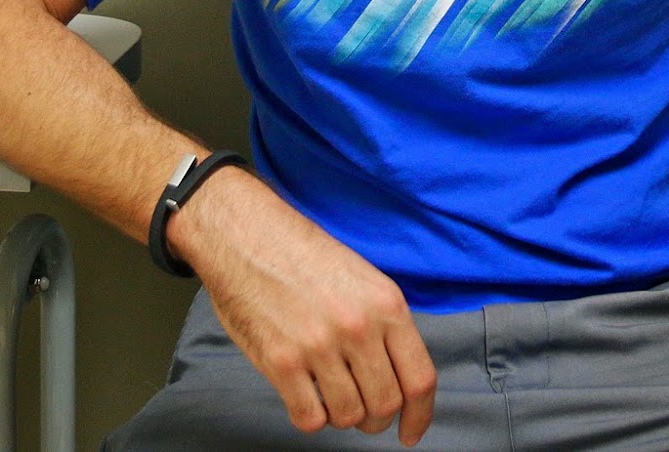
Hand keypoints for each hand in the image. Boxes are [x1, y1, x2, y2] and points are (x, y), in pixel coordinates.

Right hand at [171, 169, 436, 444]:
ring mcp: (319, 346)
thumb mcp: (365, 279)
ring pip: (348, 416)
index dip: (420, 415)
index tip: (410, 433)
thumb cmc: (305, 256)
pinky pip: (309, 418)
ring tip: (332, 397)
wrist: (248, 236)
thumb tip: (399, 375)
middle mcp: (358, 327)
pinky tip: (306, 396)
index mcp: (387, 305)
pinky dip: (311, 417)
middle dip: (377, 420)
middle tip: (363, 412)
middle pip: (385, 404)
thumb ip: (385, 325)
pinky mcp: (280, 361)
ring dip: (343, 417)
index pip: (419, 378)